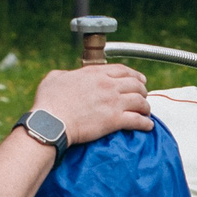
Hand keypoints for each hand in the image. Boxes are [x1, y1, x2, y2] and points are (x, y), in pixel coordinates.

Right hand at [32, 65, 151, 144]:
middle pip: (136, 85)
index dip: (135, 75)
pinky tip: (148, 125)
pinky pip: (138, 120)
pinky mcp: (114, 120)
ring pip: (140, 101)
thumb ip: (65, 74)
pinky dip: (145, 123)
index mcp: (95, 74)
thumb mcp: (53, 78)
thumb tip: (67, 75)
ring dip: (145, 107)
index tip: (140, 79)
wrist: (50, 123)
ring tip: (145, 111)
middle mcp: (108, 85)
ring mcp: (113, 102)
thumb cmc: (48, 103)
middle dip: (142, 90)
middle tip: (143, 96)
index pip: (122, 70)